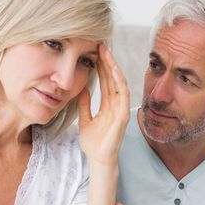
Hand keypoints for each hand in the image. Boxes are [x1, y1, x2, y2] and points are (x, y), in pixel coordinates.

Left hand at [77, 44, 129, 165]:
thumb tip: (81, 89)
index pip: (106, 82)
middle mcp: (116, 106)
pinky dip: (119, 81)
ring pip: (119, 83)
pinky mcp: (123, 116)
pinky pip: (123, 95)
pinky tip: (114, 69)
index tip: (94, 52)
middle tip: (100, 45)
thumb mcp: (85, 120)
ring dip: (114, 67)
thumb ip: (84, 105)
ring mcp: (121, 110)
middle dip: (107, 62)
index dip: (101, 67)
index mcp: (108, 106)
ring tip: (106, 52)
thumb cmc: (93, 144)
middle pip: (113, 79)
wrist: (97, 159)